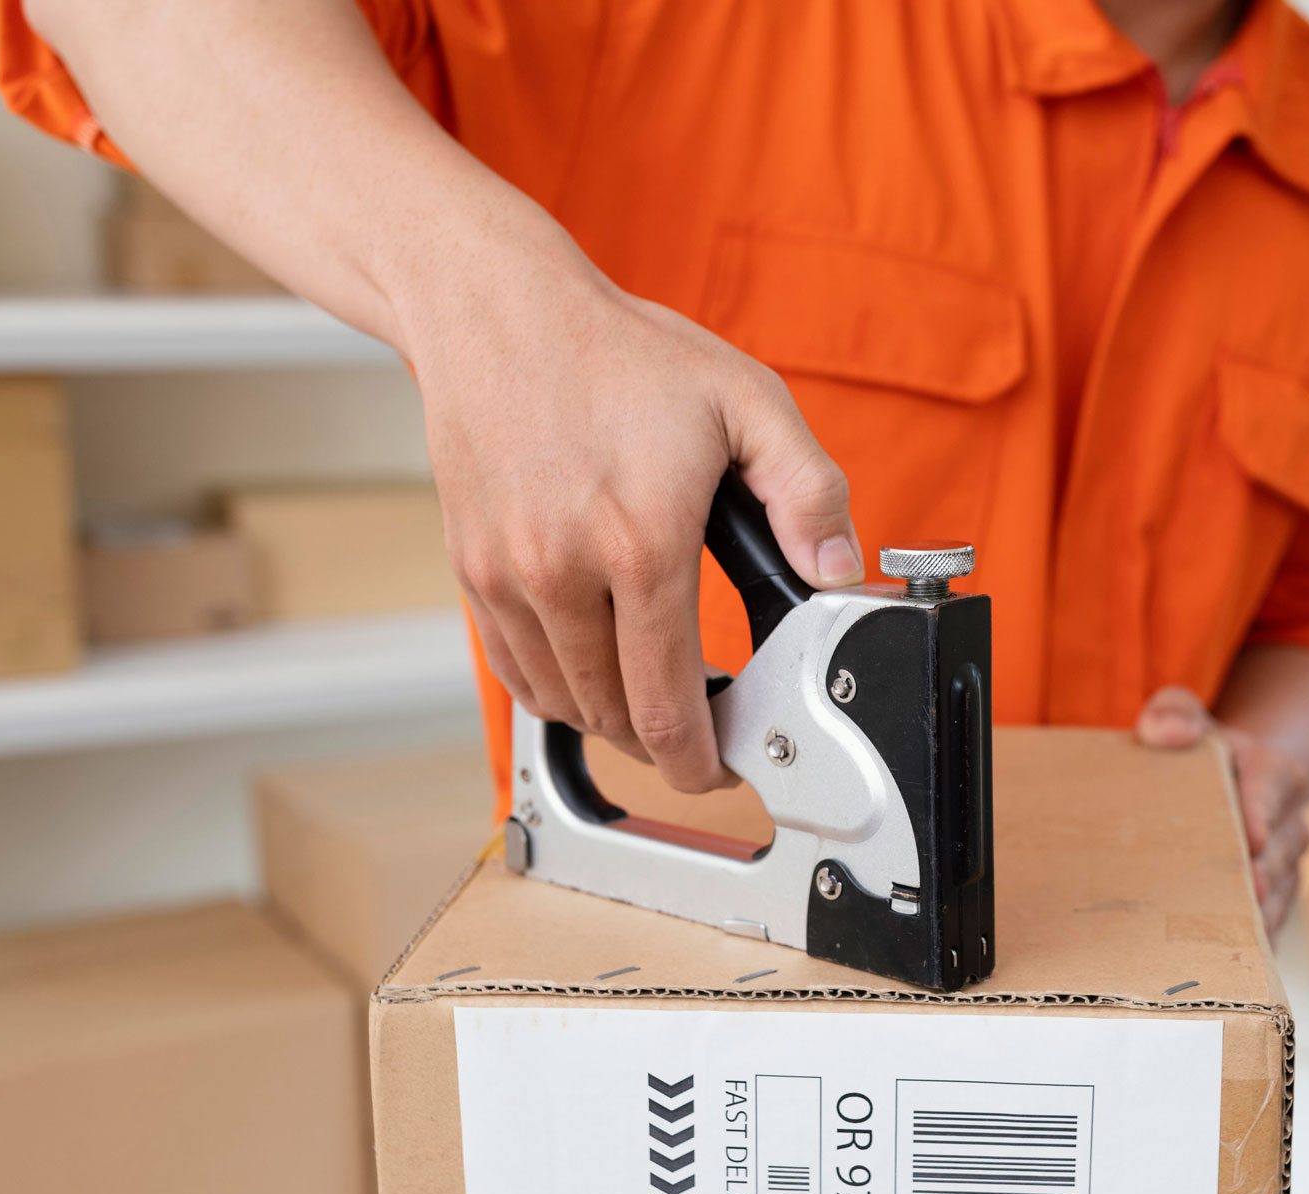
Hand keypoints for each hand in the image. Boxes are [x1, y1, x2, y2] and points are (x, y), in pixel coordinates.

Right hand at [405, 215, 862, 791]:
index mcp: (641, 543)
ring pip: (562, 704)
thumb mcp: (746, 400)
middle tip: (701, 741)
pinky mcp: (472, 570)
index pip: (668, 701)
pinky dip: (557, 696)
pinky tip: (593, 681)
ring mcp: (507, 576)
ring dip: (611, 725)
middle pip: (614, 717)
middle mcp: (563, 571)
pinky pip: (515, 673)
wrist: (497, 311)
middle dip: (664, 747)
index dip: (701, 758)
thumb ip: (807, 490)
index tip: (723, 766)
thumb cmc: (619, 351)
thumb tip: (835, 569)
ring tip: (653, 710)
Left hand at [1135, 685, 1308, 933]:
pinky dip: (1251, 943)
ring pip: (1282, 892)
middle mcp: (1288, 822)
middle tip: (1245, 893)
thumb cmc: (1194, 755)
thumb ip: (1172, 714)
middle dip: (1264, 873)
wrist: (1213, 792)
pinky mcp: (1273, 901)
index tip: (1252, 839)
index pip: (1275, 786)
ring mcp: (1285, 866)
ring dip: (1261, 915)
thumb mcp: (1181, 719)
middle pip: (1282, 849)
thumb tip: (1166, 732)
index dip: (1264, 811)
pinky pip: (1271, 925)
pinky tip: (1225, 963)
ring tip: (1234, 936)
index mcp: (1272, 772)